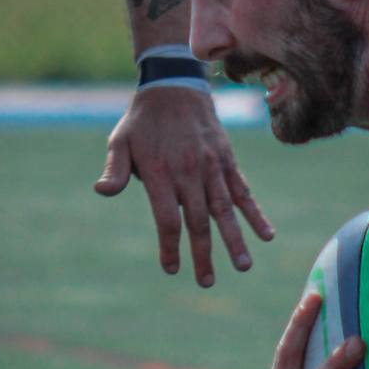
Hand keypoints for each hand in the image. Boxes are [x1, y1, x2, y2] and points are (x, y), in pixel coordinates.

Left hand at [94, 85, 272, 286]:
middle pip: (198, 221)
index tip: (171, 268)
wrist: (175, 86)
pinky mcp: (227, 161)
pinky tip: (266, 235)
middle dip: (203, 254)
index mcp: (160, 172)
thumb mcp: (120, 141)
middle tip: (206, 282)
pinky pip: (243, 191)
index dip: (170, 246)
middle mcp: (189, 173)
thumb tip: (102, 191)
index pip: (167, 219)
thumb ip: (115, 169)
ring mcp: (211, 167)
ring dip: (235, 240)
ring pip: (225, 210)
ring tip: (243, 266)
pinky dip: (255, 213)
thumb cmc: (143, 120)